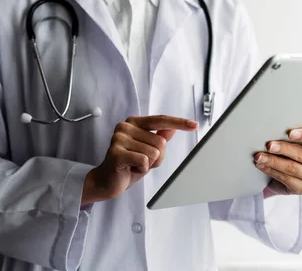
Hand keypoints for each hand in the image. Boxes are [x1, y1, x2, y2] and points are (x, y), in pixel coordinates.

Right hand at [82, 115, 197, 204]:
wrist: (108, 181)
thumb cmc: (129, 164)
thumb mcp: (148, 150)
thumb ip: (159, 137)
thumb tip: (172, 128)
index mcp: (134, 122)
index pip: (161, 120)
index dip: (179, 123)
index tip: (194, 125)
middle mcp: (125, 127)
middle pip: (160, 141)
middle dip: (156, 157)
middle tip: (140, 161)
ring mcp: (119, 138)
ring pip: (154, 152)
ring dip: (148, 164)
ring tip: (134, 165)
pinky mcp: (116, 152)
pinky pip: (144, 161)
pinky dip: (142, 169)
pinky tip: (130, 169)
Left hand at [254, 121, 301, 196]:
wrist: (287, 172)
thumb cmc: (293, 149)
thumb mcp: (300, 138)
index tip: (289, 133)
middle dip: (283, 149)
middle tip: (268, 145)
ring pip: (292, 168)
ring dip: (273, 161)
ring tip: (258, 156)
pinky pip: (286, 179)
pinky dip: (271, 171)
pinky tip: (261, 165)